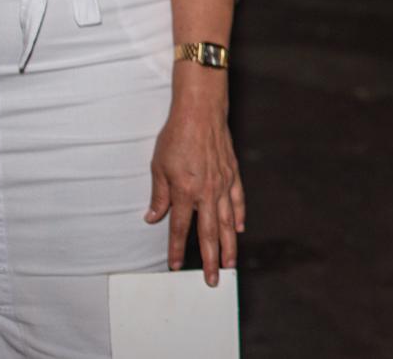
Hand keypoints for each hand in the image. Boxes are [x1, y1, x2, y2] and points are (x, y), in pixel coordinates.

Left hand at [145, 92, 243, 286]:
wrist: (201, 112)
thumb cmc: (177, 136)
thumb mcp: (158, 166)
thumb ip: (159, 195)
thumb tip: (153, 218)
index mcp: (185, 192)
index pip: (179, 228)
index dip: (176, 249)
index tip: (175, 266)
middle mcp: (206, 192)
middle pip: (209, 233)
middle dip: (210, 259)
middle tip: (213, 279)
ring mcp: (223, 183)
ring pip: (227, 221)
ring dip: (228, 245)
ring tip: (230, 263)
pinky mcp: (232, 173)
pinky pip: (237, 200)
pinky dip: (239, 216)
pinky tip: (239, 228)